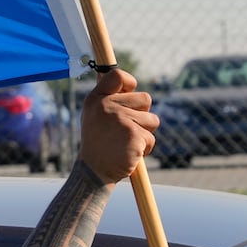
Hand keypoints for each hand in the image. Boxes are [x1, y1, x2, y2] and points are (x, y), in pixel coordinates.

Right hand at [77, 69, 157, 184]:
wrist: (95, 171)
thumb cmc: (98, 143)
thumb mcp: (94, 115)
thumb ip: (108, 98)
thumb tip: (124, 81)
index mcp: (96, 99)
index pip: (118, 76)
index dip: (129, 83)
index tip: (129, 92)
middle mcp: (107, 106)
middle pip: (145, 98)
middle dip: (142, 115)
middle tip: (126, 129)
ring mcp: (121, 119)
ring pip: (152, 119)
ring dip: (146, 133)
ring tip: (128, 142)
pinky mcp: (134, 134)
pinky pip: (151, 138)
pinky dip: (145, 148)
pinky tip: (130, 153)